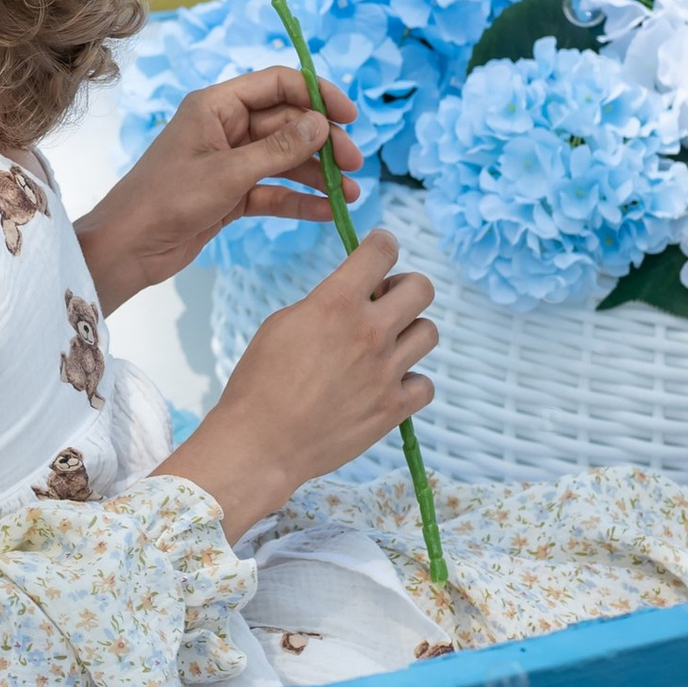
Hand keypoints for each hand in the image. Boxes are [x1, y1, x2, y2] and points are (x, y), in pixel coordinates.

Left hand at [78, 63, 361, 308]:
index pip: (276, 84)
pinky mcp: (229, 195)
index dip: (316, 95)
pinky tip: (327, 212)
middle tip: (354, 165)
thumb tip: (321, 123)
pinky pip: (273, 191)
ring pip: (284, 159)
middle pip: (286, 123)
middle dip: (322, 141)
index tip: (350, 117)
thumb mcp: (228, 173)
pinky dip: (299, 200)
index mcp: (216, 105)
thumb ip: (278, 149)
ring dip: (317, 174)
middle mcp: (224, 128)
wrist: (129, 247)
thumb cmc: (167, 200)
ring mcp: (228, 162)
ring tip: (351, 193)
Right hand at [156, 225, 435, 542]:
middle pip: (421, 288)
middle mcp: (368, 332)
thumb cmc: (259, 382)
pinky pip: (425, 383)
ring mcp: (386, 372)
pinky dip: (410, 382)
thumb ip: (324, 304)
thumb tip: (351, 297)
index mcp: (335, 303)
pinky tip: (386, 384)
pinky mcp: (393, 408)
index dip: (382, 244)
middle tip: (384, 302)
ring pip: (428, 333)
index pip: (381, 251)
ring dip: (408, 333)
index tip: (379, 249)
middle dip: (404, 287)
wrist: (261, 442)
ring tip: (384, 346)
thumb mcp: (282, 323)